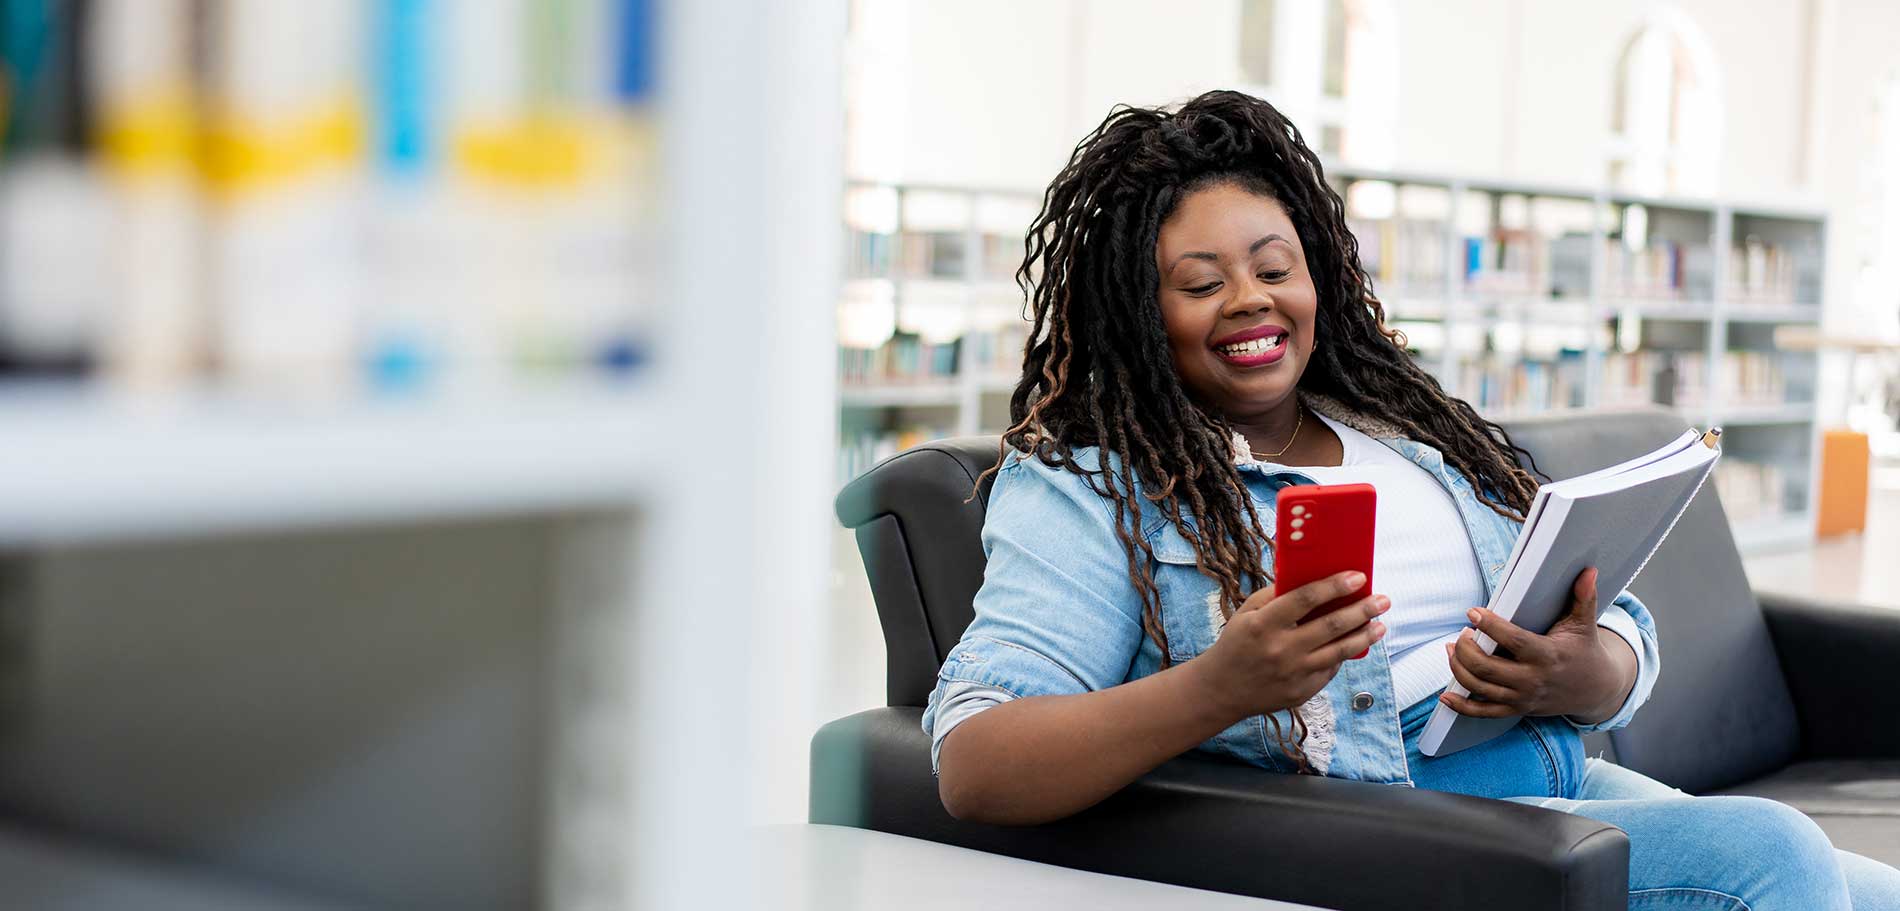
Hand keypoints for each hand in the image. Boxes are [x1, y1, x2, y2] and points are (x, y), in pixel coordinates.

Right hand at [1193, 570, 1390, 723]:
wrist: (1222, 690)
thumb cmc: (1237, 643)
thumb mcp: (1246, 613)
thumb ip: (1275, 596)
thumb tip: (1312, 580)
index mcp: (1263, 624)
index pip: (1305, 599)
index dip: (1334, 586)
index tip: (1358, 577)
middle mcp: (1281, 649)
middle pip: (1331, 625)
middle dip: (1362, 610)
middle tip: (1382, 600)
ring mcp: (1293, 673)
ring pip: (1339, 651)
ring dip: (1365, 636)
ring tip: (1380, 625)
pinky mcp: (1302, 692)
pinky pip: (1329, 669)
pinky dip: (1343, 655)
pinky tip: (1354, 644)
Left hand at [1440, 567, 1635, 720]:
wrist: (1597, 690)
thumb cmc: (1585, 652)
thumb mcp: (1584, 625)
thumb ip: (1584, 597)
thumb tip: (1588, 571)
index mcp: (1547, 655)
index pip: (1513, 641)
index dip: (1490, 626)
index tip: (1472, 612)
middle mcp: (1533, 680)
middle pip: (1486, 667)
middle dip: (1466, 648)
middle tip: (1462, 633)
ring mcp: (1523, 698)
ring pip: (1479, 687)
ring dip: (1458, 668)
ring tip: (1452, 648)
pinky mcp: (1517, 710)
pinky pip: (1483, 713)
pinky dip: (1461, 706)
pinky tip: (1445, 696)